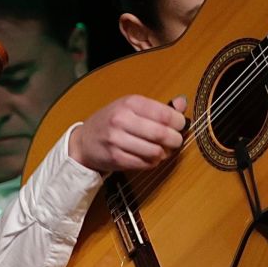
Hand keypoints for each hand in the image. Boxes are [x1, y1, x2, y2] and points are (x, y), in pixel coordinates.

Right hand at [67, 94, 187, 173]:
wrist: (84, 141)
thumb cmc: (111, 122)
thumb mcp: (131, 107)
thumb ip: (158, 107)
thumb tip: (182, 103)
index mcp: (129, 103)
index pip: (165, 114)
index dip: (179, 122)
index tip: (180, 125)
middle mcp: (121, 119)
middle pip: (162, 134)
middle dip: (175, 140)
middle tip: (175, 141)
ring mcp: (117, 139)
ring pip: (156, 151)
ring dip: (164, 153)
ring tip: (161, 150)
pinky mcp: (116, 157)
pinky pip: (145, 164)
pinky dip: (152, 162)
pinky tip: (149, 157)